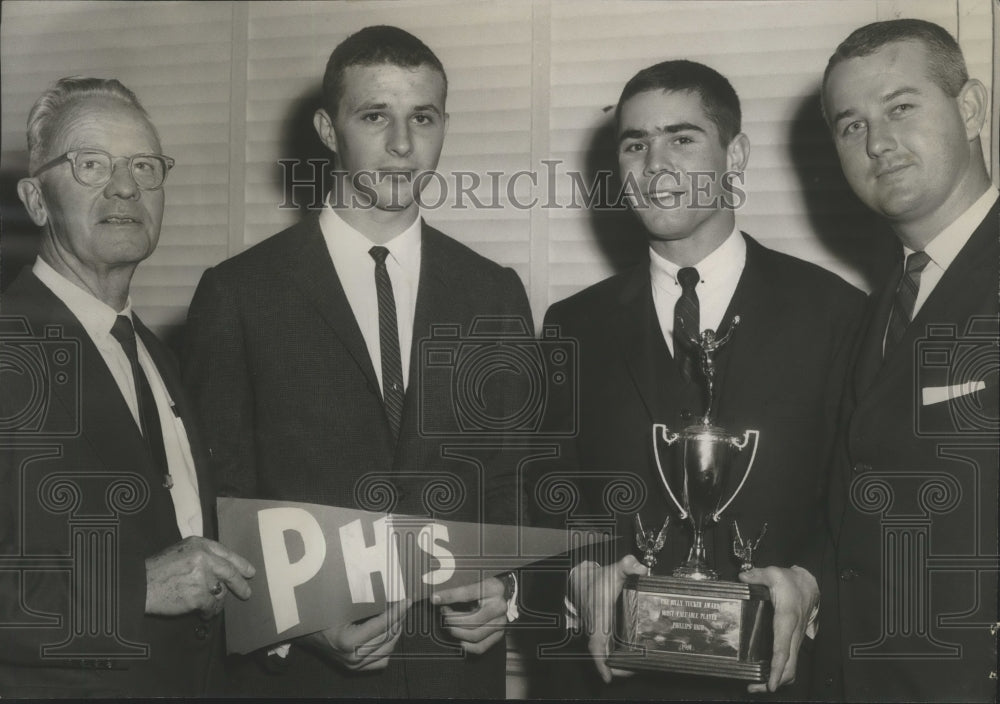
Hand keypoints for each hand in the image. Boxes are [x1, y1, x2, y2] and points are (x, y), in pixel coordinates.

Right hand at [145, 536, 255, 618]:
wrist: (138, 586)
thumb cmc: (157, 571)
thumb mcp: (180, 552)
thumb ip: (200, 555)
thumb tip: (221, 568)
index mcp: (198, 544)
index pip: (226, 553)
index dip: (239, 563)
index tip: (249, 572)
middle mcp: (203, 557)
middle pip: (230, 571)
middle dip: (240, 584)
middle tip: (247, 593)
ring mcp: (202, 576)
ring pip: (220, 591)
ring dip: (217, 601)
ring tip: (209, 605)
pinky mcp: (198, 595)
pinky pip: (212, 606)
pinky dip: (210, 611)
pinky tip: (203, 613)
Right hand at [308, 598, 410, 670]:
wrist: (304, 632)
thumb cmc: (321, 614)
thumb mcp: (341, 603)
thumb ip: (365, 600)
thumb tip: (387, 591)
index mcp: (348, 641)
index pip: (382, 625)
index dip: (397, 611)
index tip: (407, 601)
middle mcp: (352, 657)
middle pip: (387, 638)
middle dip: (398, 620)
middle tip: (403, 606)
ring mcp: (354, 665)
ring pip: (387, 650)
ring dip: (395, 632)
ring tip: (397, 617)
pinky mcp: (354, 668)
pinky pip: (380, 661)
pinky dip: (388, 647)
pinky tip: (387, 634)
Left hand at [431, 577, 507, 654]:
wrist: (504, 594)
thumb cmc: (487, 587)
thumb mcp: (476, 581)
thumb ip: (459, 589)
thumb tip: (438, 596)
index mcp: (493, 589)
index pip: (467, 594)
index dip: (449, 596)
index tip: (435, 598)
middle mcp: (499, 607)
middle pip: (471, 620)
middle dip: (452, 619)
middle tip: (444, 614)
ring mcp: (500, 622)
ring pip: (474, 635)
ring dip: (457, 632)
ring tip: (450, 624)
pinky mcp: (499, 633)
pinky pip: (480, 647)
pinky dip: (466, 646)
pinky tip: (459, 638)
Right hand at [570, 556, 647, 683]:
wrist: (584, 581)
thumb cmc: (599, 579)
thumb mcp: (614, 569)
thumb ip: (627, 565)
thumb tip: (641, 567)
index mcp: (598, 616)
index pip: (596, 643)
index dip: (601, 661)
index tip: (608, 677)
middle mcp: (596, 628)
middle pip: (602, 655)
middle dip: (615, 668)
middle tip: (634, 673)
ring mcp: (597, 632)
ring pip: (605, 654)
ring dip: (618, 664)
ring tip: (636, 669)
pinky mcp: (601, 633)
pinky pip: (607, 649)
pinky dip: (617, 657)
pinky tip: (632, 660)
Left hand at [739, 565, 818, 692]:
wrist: (809, 584)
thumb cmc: (791, 581)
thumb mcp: (774, 573)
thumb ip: (757, 575)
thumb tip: (742, 577)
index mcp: (787, 619)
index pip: (783, 648)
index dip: (777, 668)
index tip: (771, 683)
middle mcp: (793, 634)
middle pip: (790, 666)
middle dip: (775, 681)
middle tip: (755, 687)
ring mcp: (795, 639)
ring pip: (792, 667)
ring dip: (778, 679)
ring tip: (758, 684)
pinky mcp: (794, 641)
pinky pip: (790, 661)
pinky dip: (781, 671)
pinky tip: (766, 673)